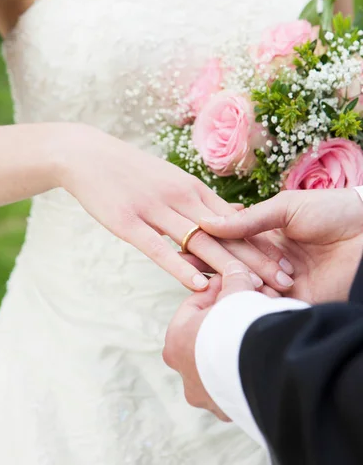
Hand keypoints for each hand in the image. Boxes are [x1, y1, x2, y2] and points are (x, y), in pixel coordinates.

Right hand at [55, 124, 292, 291]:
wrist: (88, 155)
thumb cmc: (131, 171)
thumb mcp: (172, 178)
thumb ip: (201, 200)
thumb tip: (233, 216)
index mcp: (192, 188)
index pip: (235, 221)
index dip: (262, 243)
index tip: (285, 263)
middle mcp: (180, 198)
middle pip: (225, 234)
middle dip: (257, 260)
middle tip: (283, 283)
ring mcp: (155, 210)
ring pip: (199, 242)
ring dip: (228, 267)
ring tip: (253, 290)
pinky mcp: (130, 223)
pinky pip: (160, 248)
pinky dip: (180, 267)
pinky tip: (198, 286)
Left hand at [163, 261, 254, 418]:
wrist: (262, 365)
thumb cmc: (239, 326)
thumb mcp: (235, 293)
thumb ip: (233, 279)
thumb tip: (234, 268)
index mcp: (176, 342)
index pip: (194, 307)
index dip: (215, 291)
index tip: (232, 281)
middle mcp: (185, 373)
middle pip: (207, 336)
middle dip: (229, 317)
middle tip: (250, 301)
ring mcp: (206, 395)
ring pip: (222, 362)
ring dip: (239, 343)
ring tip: (262, 326)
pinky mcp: (229, 410)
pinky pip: (238, 382)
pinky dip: (248, 367)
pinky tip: (265, 352)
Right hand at [201, 189, 362, 302]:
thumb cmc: (331, 211)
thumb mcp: (286, 208)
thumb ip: (248, 220)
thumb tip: (206, 222)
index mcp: (266, 234)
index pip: (229, 241)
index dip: (207, 244)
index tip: (183, 245)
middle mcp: (269, 259)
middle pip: (233, 267)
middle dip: (210, 268)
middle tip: (185, 271)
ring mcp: (282, 282)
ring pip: (247, 289)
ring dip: (229, 288)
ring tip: (203, 288)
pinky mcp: (297, 301)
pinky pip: (268, 306)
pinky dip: (250, 304)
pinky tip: (231, 302)